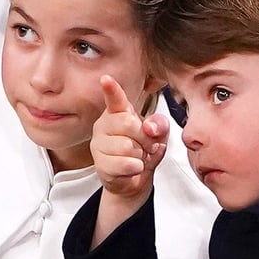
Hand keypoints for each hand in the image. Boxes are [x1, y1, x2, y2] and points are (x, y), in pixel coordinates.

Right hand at [91, 75, 169, 200]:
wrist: (134, 179)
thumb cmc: (143, 151)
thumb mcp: (158, 135)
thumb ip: (159, 125)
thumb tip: (150, 127)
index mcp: (118, 112)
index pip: (115, 99)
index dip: (111, 89)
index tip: (106, 79)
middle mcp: (104, 125)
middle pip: (128, 124)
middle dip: (145, 138)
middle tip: (147, 146)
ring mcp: (99, 144)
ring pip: (127, 146)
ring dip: (140, 155)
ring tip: (137, 157)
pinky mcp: (100, 164)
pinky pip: (125, 164)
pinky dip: (136, 167)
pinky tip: (133, 167)